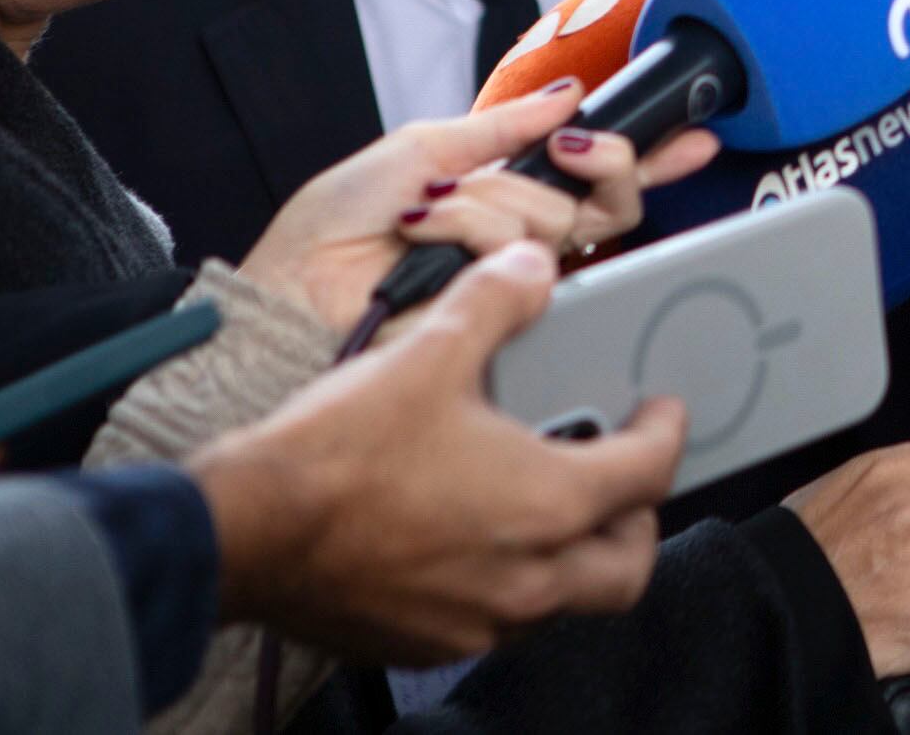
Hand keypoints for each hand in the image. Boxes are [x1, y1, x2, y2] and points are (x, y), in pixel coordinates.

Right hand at [190, 243, 681, 661]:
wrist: (243, 532)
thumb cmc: (335, 454)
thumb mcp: (427, 353)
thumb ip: (495, 302)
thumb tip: (531, 268)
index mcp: (546, 503)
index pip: (649, 473)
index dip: (666, 433)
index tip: (662, 413)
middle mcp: (528, 576)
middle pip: (627, 563)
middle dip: (637, 518)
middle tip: (619, 474)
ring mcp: (479, 620)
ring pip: (565, 601)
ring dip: (573, 557)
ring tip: (548, 506)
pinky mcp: (428, 643)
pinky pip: (500, 624)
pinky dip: (509, 586)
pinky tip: (476, 543)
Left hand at [236, 80, 717, 331]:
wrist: (292, 291)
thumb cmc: (334, 229)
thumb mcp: (422, 149)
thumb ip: (504, 126)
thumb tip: (568, 94)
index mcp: (507, 199)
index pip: (599, 180)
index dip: (652, 158)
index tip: (694, 134)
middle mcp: (523, 243)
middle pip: (611, 203)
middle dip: (603, 160)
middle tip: (570, 148)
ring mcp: (517, 283)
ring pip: (563, 222)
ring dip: (484, 201)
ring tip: (423, 211)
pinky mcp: (506, 317)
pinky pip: (527, 256)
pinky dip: (470, 229)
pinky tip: (427, 236)